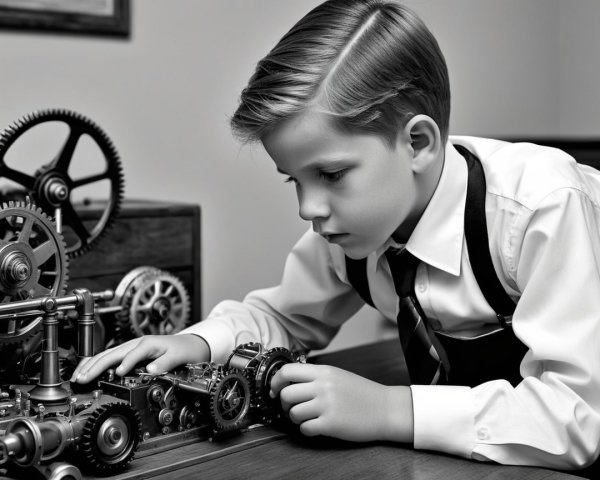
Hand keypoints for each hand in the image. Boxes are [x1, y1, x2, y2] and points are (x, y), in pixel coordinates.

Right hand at [71, 334, 209, 383]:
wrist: (187, 345)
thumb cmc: (182, 350)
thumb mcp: (178, 356)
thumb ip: (165, 362)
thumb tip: (151, 369)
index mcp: (147, 343)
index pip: (132, 353)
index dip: (125, 363)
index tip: (118, 373)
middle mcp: (136, 343)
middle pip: (111, 353)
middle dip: (96, 365)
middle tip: (82, 378)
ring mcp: (130, 347)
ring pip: (106, 355)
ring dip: (91, 365)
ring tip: (78, 377)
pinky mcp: (128, 353)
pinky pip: (109, 358)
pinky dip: (96, 364)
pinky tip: (87, 371)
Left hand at [269, 363, 413, 442]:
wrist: (385, 409)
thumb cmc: (362, 393)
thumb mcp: (338, 375)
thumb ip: (315, 376)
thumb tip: (289, 381)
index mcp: (324, 372)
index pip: (287, 371)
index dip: (275, 381)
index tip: (274, 389)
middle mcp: (323, 386)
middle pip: (286, 393)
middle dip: (284, 403)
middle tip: (291, 407)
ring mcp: (326, 405)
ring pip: (293, 413)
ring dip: (296, 418)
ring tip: (308, 418)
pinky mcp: (330, 424)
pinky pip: (305, 428)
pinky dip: (307, 430)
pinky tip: (316, 427)